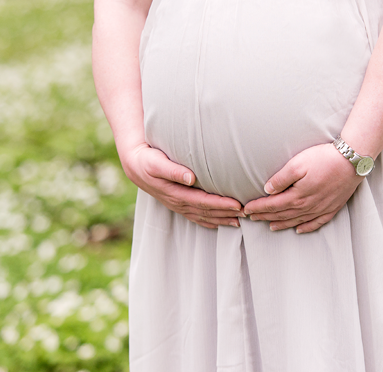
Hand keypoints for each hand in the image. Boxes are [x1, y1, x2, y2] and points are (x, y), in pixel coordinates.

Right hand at [120, 142, 243, 228]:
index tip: (238, 205)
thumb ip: (173, 170)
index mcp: (176, 194)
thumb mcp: (157, 162)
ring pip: (203, 216)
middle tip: (247, 213)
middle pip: (207, 212)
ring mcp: (178, 205)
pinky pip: (196, 216)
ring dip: (221, 219)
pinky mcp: (177, 203)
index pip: (204, 202)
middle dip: (227, 214)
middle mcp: (178, 202)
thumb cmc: (147, 160)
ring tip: (239, 221)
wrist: (134, 164)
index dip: (221, 205)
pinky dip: (209, 220)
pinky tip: (220, 222)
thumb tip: (191, 178)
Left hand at [243, 143, 363, 233]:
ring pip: (297, 221)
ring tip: (270, 226)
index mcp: (297, 196)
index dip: (258, 208)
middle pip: (282, 214)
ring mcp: (321, 209)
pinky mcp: (332, 207)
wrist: (352, 161)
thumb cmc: (324, 158)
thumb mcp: (297, 164)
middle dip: (265, 216)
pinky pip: (317, 223)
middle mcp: (308, 206)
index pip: (272, 205)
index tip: (246, 210)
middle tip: (252, 218)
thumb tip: (267, 190)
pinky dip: (306, 228)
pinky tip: (299, 229)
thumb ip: (281, 178)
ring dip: (282, 224)